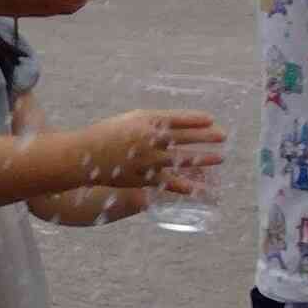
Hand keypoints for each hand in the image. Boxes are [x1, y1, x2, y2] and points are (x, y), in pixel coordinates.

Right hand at [84, 108, 225, 190]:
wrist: (84, 156)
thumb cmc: (109, 134)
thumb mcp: (132, 119)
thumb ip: (156, 121)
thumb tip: (181, 125)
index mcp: (144, 121)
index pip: (176, 119)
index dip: (195, 118)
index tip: (212, 119)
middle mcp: (148, 139)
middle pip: (183, 137)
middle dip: (206, 136)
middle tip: (223, 136)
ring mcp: (147, 160)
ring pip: (181, 159)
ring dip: (203, 158)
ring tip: (220, 158)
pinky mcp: (143, 178)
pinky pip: (168, 182)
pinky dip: (183, 185)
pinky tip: (197, 188)